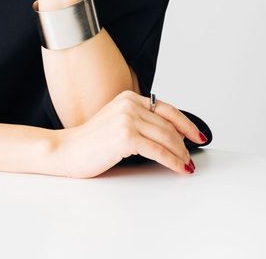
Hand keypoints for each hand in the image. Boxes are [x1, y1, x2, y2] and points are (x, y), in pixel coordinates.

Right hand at [48, 90, 201, 178]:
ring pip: (166, 138)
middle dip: (184, 144)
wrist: (67, 150)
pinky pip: (158, 151)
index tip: (197, 135)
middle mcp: (129, 104)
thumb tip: (168, 134)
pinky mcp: (126, 137)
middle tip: (190, 158)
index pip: (166, 108)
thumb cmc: (91, 141)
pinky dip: (172, 161)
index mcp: (128, 97)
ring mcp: (127, 119)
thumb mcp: (117, 121)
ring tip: (186, 165)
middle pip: (169, 125)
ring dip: (180, 154)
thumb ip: (138, 120)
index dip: (185, 123)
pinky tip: (179, 168)